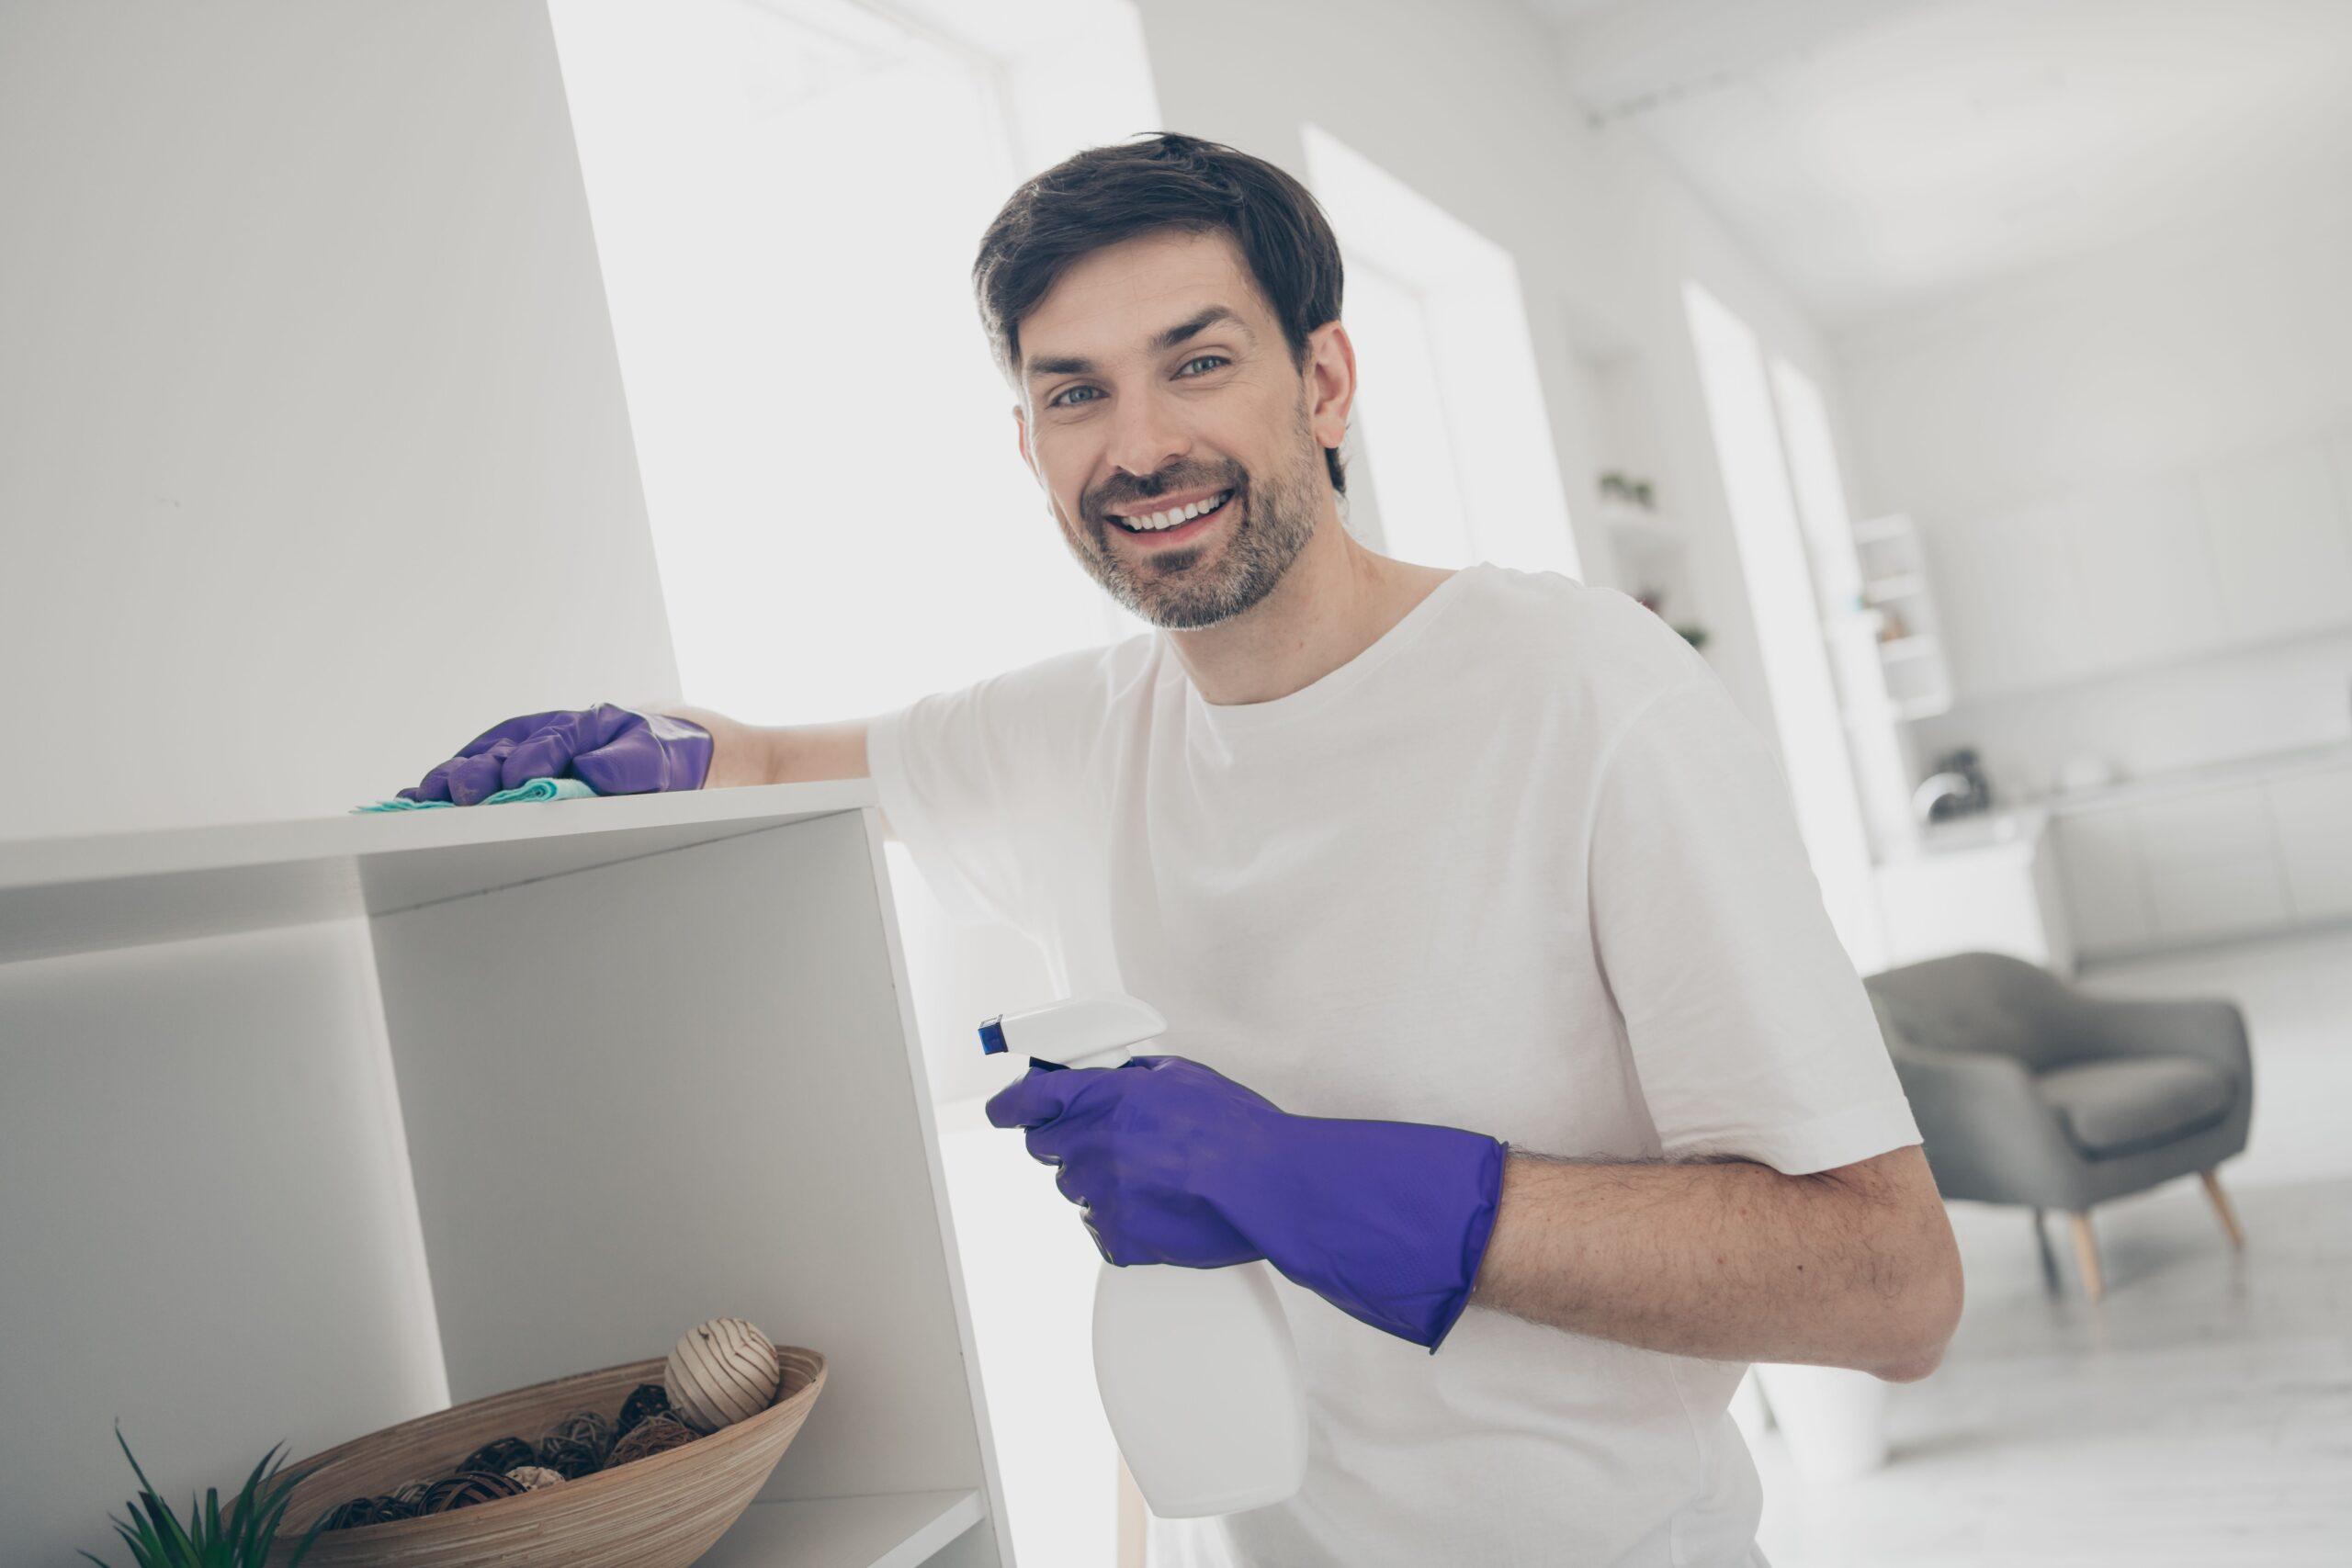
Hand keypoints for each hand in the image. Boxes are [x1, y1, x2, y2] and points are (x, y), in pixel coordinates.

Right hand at [398, 704, 712, 804]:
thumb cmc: (651, 755)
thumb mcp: (652, 759)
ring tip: (423, 800)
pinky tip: (413, 803)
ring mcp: (517, 749)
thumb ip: (623, 766)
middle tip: (464, 795)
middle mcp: (541, 734)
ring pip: (476, 762)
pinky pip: (469, 774)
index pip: (552, 744)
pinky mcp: (501, 766)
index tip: (519, 781)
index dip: (534, 761)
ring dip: (449, 781)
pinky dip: (440, 788)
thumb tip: (587, 771)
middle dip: (481, 773)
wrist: (655, 749)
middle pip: (502, 752)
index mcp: (580, 727)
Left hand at [986, 1054, 1506, 1351]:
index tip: (1003, 1110)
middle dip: (1067, 1144)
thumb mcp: (1182, 1076)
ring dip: (1099, 1184)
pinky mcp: (1118, 1239)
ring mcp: (1103, 1194)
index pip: (1028, 1099)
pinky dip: (1123, 1224)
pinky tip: (1161, 1211)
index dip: (1009, 1105)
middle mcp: (1095, 1143)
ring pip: (1074, 1190)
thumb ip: (1133, 1075)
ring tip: (1153, 1179)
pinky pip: (1102, 1231)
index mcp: (1107, 1096)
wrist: (1271, 1187)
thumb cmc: (1239, 1131)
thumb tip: (1110, 1076)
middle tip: (1107, 1144)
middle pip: (1045, 1148)